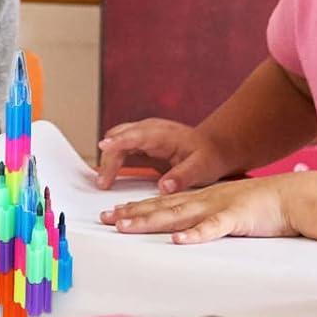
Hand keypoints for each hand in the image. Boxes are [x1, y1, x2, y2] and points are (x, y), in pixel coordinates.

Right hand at [95, 118, 228, 191]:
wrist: (213, 147)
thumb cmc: (207, 157)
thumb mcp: (201, 169)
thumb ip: (182, 177)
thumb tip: (164, 187)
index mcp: (163, 133)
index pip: (135, 135)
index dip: (118, 141)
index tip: (103, 146)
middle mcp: (150, 129)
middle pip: (120, 136)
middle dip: (109, 157)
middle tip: (104, 182)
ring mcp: (143, 132)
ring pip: (117, 139)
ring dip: (108, 158)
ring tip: (104, 182)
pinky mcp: (141, 140)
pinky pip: (121, 146)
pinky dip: (113, 158)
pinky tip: (110, 175)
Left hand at [99, 174, 299, 241]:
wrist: (294, 197)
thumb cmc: (262, 208)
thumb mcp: (227, 211)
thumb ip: (207, 220)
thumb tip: (187, 233)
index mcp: (200, 199)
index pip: (162, 204)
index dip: (136, 208)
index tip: (112, 214)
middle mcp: (202, 200)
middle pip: (161, 208)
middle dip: (131, 214)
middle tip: (104, 220)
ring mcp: (217, 207)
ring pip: (178, 215)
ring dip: (150, 221)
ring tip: (125, 226)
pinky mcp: (237, 218)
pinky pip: (213, 228)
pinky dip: (195, 234)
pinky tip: (178, 240)